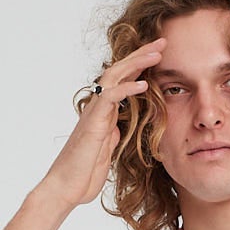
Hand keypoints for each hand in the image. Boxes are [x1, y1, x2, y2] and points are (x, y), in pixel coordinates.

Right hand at [37, 36, 165, 210]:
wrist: (66, 189)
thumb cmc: (83, 174)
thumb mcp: (106, 151)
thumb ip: (112, 135)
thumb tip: (118, 127)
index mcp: (105, 113)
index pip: (124, 81)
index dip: (141, 66)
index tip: (160, 55)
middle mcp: (99, 108)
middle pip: (120, 71)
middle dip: (142, 55)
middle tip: (163, 41)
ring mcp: (95, 113)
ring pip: (115, 77)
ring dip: (136, 63)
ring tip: (156, 53)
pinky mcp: (93, 123)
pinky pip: (110, 99)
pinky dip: (127, 89)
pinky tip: (144, 84)